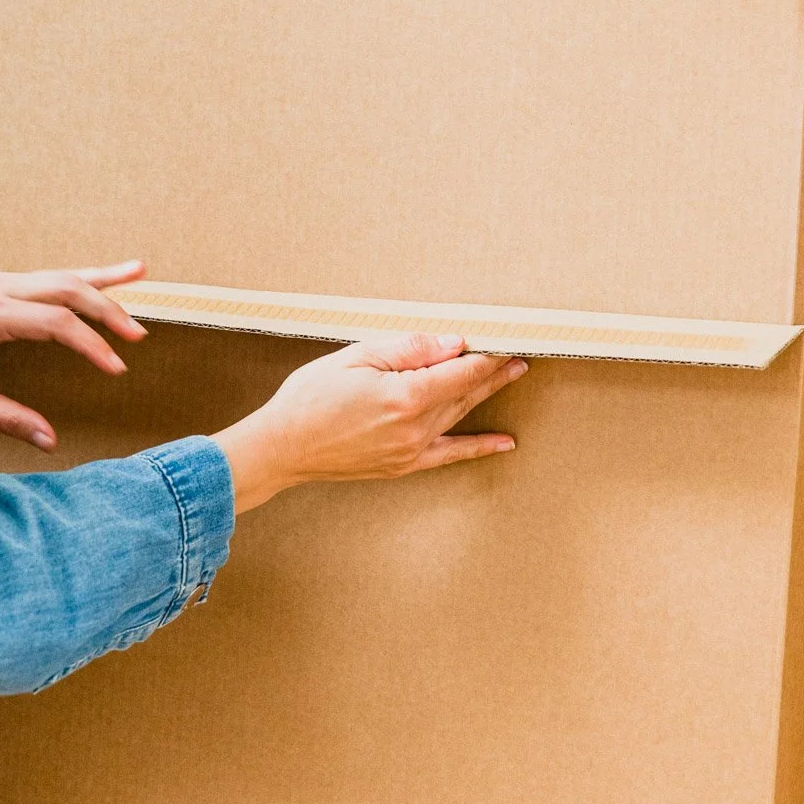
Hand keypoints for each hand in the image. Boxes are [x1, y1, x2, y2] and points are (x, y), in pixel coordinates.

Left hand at [0, 262, 147, 449]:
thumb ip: (7, 419)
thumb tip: (50, 442)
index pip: (54, 323)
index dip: (90, 344)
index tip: (115, 368)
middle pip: (66, 288)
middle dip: (107, 310)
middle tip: (137, 335)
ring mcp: (1, 281)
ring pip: (61, 274)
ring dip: (101, 279)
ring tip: (140, 272)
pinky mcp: (2, 283)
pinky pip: (48, 276)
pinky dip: (81, 275)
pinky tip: (108, 275)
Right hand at [214, 332, 525, 512]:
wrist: (283, 448)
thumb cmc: (310, 396)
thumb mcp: (355, 357)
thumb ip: (407, 349)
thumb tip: (452, 343)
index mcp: (405, 395)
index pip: (461, 370)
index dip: (488, 354)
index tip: (508, 338)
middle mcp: (415, 427)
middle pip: (466, 392)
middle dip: (494, 369)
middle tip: (521, 351)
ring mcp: (411, 450)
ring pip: (459, 415)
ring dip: (488, 394)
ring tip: (514, 373)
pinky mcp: (403, 465)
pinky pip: (450, 454)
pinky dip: (478, 447)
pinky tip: (504, 443)